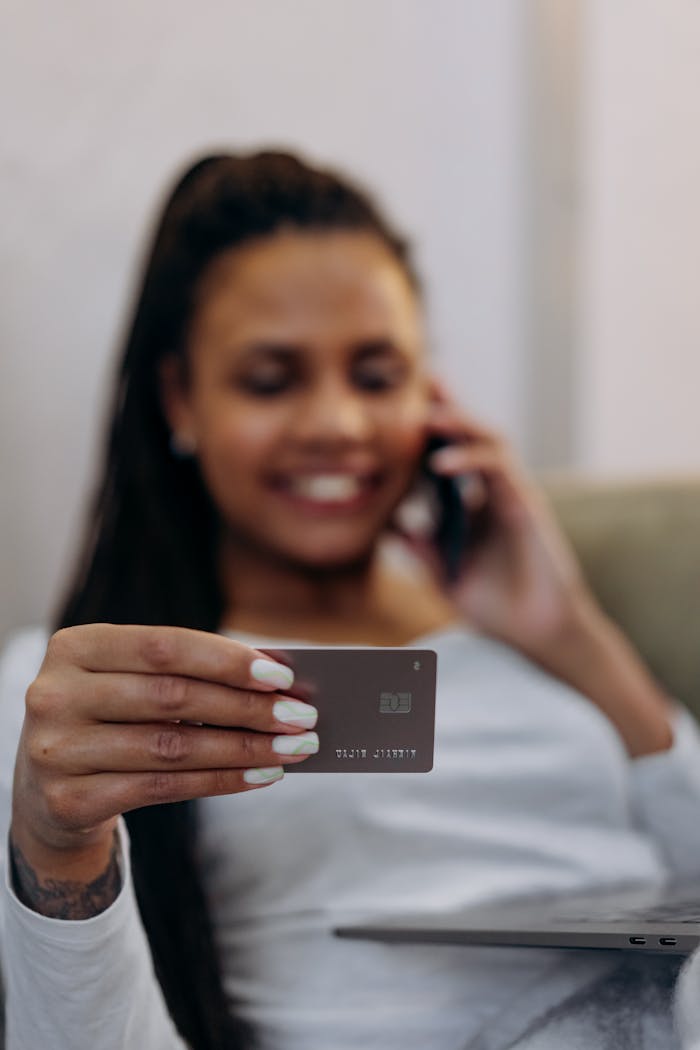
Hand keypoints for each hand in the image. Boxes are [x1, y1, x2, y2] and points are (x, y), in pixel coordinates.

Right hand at [11, 624, 317, 861]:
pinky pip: (162, 788)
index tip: (283, 676)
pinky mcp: (68, 801)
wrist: (47, 791)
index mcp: (76, 647)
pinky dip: (221, 781)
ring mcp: (57, 750)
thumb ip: (189, 673)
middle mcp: (56, 694)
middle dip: (247, 707)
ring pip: (172, 747)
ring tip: (292, 749)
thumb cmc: (111, 718)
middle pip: (172, 697)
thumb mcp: (132, 683)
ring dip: (244, 749)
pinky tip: (260, 775)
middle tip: (302, 717)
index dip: (227, 660)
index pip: (164, 647)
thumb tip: (276, 675)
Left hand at [416, 381, 592, 659]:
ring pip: (490, 441)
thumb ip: (418, 546)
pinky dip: (472, 461)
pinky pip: (500, 472)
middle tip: (423, 378)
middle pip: (472, 435)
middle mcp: (494, 491)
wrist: (535, 634)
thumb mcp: (442, 572)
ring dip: (460, 423)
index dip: (431, 428)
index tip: (404, 401)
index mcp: (474, 503)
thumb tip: (384, 523)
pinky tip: (442, 463)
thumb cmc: (495, 605)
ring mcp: (512, 495)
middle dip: (450, 404)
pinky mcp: (526, 507)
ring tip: (428, 416)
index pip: (450, 453)